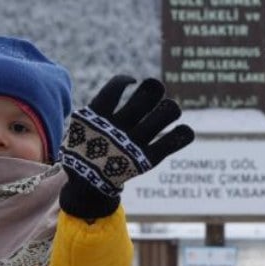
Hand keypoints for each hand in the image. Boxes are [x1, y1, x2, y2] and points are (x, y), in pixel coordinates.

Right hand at [60, 76, 194, 217]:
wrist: (86, 184)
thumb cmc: (86, 147)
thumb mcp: (81, 125)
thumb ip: (98, 107)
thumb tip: (122, 84)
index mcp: (96, 118)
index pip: (114, 89)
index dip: (125, 80)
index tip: (132, 81)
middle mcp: (117, 130)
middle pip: (145, 100)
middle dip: (154, 89)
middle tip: (156, 89)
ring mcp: (132, 145)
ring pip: (164, 115)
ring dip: (171, 108)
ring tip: (168, 108)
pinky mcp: (146, 160)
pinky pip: (172, 143)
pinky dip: (183, 134)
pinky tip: (183, 130)